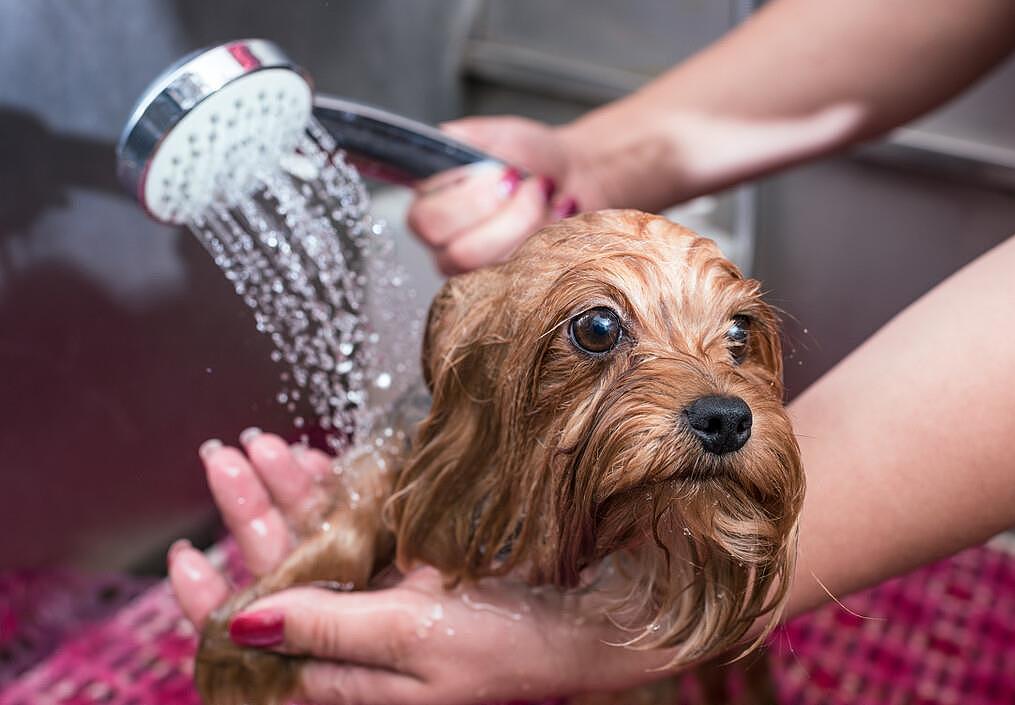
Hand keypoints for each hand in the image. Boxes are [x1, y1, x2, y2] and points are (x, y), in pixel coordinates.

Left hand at [169, 431, 670, 703]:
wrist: (594, 617)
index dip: (213, 599)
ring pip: (318, 541)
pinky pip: (360, 523)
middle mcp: (360, 636)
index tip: (184, 552)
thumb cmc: (511, 643)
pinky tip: (317, 458)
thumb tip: (238, 625)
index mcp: (349, 674)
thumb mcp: (412, 638)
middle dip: (250, 514)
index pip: (259, 639)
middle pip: (283, 574)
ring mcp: (386, 595)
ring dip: (289, 491)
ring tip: (262, 444)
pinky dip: (337, 489)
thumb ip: (326, 629)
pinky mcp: (416, 562)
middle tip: (224, 456)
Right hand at [407, 116, 603, 275]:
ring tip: (546, 194)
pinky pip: (524, 274)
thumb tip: (441, 146)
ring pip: (496, 266)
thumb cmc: (528, 155)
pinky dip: (548, 237)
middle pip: (459, 253)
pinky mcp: (509, 283)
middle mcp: (444, 245)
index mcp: (428, 205)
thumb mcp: (491, 135)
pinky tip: (557, 213)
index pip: (426, 221)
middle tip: (530, 184)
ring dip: (530, 225)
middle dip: (508, 215)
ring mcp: (476, 270)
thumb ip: (459, 139)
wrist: (571, 173)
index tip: (507, 174)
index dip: (470, 200)